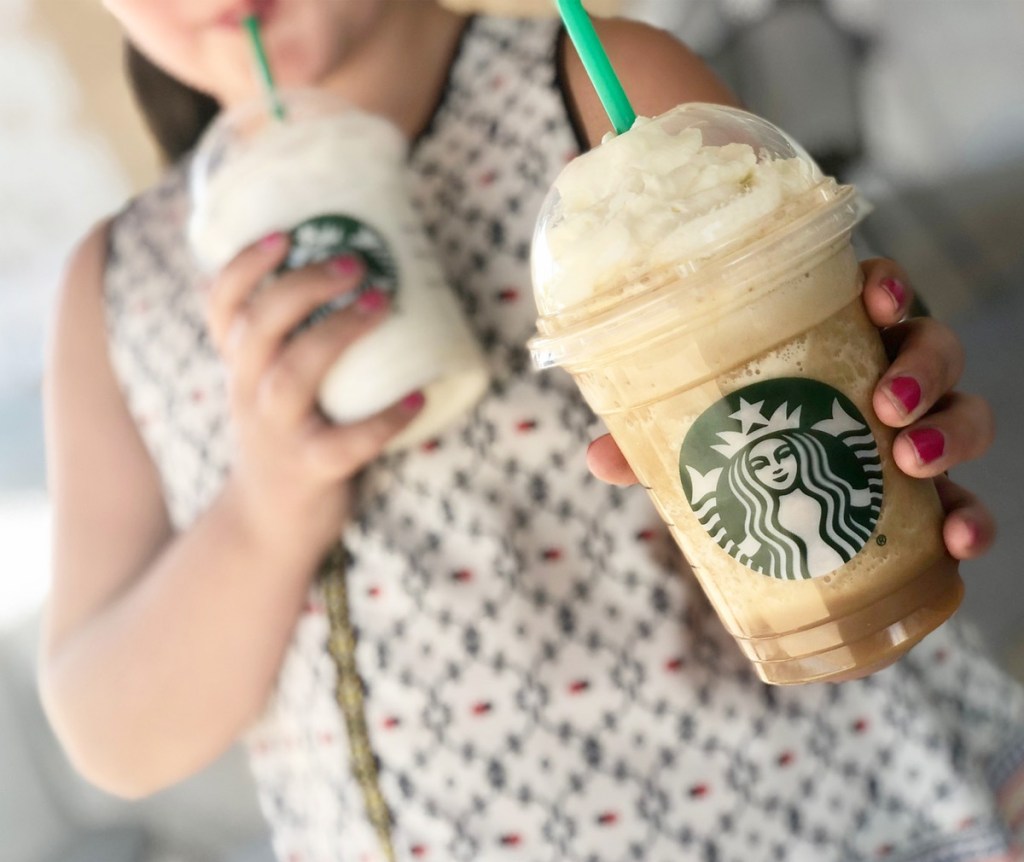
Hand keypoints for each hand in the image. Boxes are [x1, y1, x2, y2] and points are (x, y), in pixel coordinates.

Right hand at [205, 233, 424, 550]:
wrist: (268, 524)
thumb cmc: (283, 437)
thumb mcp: (265, 387)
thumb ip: (283, 341)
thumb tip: (346, 273)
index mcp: (240, 367)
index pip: (222, 307)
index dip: (244, 267)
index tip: (284, 234)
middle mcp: (249, 393)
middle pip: (260, 327)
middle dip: (304, 286)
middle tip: (355, 262)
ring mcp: (278, 433)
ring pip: (294, 375)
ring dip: (338, 333)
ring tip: (382, 302)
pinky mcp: (313, 469)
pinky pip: (348, 442)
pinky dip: (385, 419)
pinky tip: (418, 397)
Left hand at [587, 258, 994, 561]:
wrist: (766, 496)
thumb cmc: (736, 439)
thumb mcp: (695, 428)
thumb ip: (653, 434)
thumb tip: (600, 457)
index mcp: (833, 341)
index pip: (875, 293)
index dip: (885, 287)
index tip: (873, 298)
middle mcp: (883, 375)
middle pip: (933, 349)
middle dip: (922, 369)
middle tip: (885, 405)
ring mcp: (913, 433)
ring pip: (965, 413)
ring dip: (951, 433)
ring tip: (913, 461)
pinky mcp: (929, 494)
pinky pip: (967, 501)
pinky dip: (973, 520)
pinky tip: (958, 542)